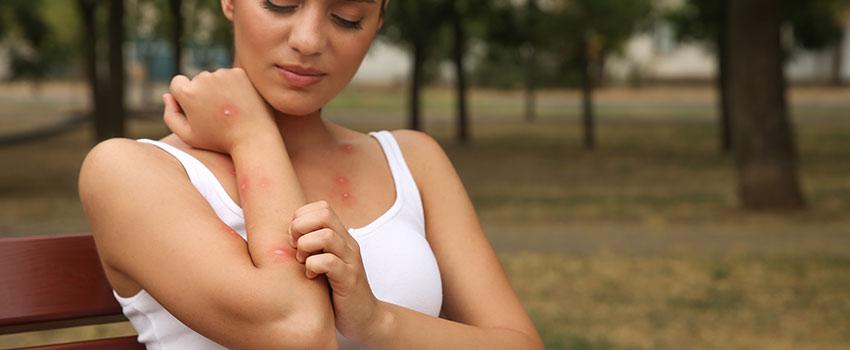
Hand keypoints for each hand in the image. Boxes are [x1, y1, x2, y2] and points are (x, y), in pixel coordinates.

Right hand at [163, 68, 274, 152]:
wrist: (253, 138)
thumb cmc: (219, 141)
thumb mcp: (188, 136)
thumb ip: (170, 116)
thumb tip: (167, 96)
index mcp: (188, 92)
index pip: (177, 83)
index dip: (184, 98)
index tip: (196, 110)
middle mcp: (204, 78)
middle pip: (197, 81)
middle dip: (203, 94)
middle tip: (216, 115)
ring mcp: (223, 74)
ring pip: (214, 78)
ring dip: (218, 89)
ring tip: (228, 110)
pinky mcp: (240, 73)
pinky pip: (230, 77)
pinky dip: (233, 87)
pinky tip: (238, 103)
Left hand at [289, 201, 385, 341]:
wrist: (364, 317)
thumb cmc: (336, 291)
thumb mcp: (323, 262)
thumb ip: (311, 247)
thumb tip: (284, 236)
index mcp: (341, 237)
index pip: (321, 207)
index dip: (301, 217)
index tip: (294, 238)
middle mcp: (347, 244)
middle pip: (324, 214)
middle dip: (300, 227)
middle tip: (295, 248)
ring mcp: (350, 261)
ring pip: (326, 236)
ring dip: (306, 247)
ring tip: (302, 261)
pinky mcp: (349, 280)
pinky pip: (329, 262)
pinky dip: (313, 266)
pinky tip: (311, 276)